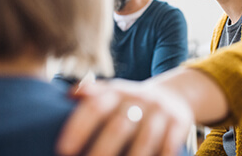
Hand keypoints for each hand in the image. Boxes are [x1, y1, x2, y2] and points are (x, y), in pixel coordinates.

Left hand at [55, 78, 193, 155]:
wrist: (172, 95)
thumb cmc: (131, 102)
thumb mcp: (113, 93)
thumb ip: (92, 94)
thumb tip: (68, 95)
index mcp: (117, 92)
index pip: (95, 106)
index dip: (78, 127)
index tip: (63, 150)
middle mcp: (138, 98)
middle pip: (118, 126)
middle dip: (101, 151)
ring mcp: (159, 111)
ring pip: (144, 139)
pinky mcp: (178, 123)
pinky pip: (169, 146)